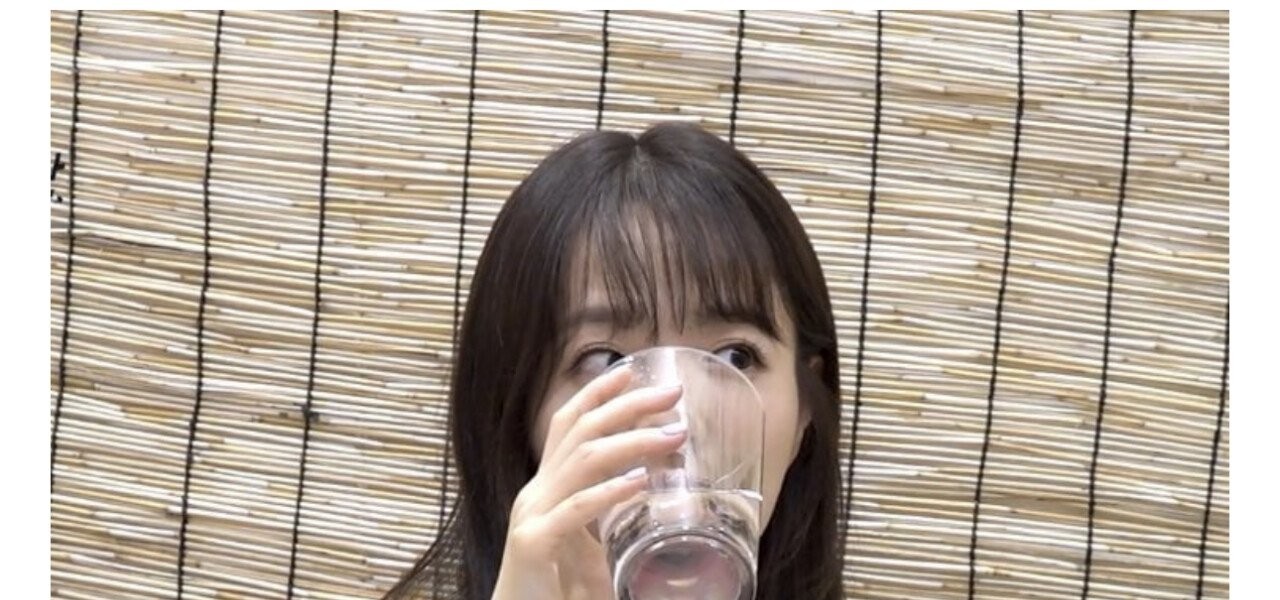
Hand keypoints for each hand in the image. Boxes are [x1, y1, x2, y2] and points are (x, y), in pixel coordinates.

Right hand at [491, 364, 685, 599]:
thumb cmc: (554, 588)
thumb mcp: (587, 543)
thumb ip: (611, 518)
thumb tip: (657, 496)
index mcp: (546, 487)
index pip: (568, 424)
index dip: (596, 393)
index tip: (631, 371)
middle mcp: (536, 493)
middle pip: (581, 431)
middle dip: (627, 406)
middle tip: (672, 394)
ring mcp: (531, 515)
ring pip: (583, 461)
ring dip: (633, 442)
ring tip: (673, 435)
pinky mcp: (533, 543)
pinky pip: (574, 510)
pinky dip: (608, 492)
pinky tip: (639, 483)